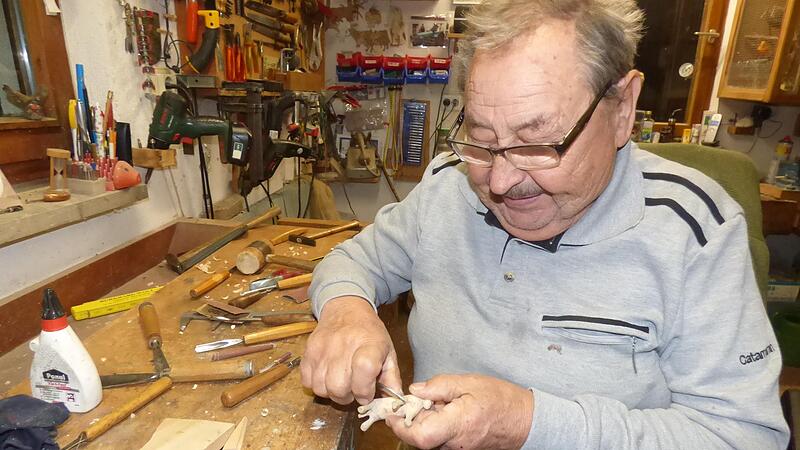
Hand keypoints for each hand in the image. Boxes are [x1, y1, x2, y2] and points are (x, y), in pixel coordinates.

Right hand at [300, 296, 401, 404]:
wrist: (345, 309)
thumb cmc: (369, 333)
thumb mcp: (387, 351)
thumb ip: (392, 377)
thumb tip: (394, 400)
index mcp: (369, 344)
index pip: (364, 369)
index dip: (365, 390)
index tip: (367, 393)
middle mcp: (343, 345)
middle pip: (338, 386)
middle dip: (347, 396)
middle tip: (353, 389)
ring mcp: (322, 349)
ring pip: (321, 388)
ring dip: (331, 393)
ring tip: (341, 382)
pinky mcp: (308, 352)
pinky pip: (307, 382)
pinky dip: (317, 385)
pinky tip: (327, 376)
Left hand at [385, 374, 532, 449]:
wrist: (524, 421)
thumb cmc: (500, 400)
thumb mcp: (469, 382)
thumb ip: (439, 386)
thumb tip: (415, 390)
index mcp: (457, 424)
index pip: (419, 436)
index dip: (400, 426)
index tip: (393, 412)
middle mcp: (455, 443)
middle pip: (420, 438)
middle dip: (410, 420)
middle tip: (414, 401)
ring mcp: (458, 449)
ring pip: (429, 439)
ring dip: (423, 422)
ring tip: (435, 404)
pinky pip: (439, 440)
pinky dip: (435, 426)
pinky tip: (444, 412)